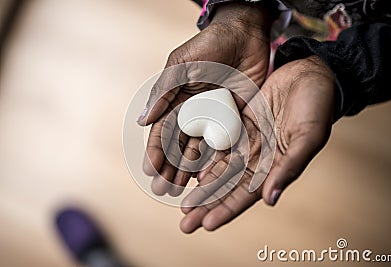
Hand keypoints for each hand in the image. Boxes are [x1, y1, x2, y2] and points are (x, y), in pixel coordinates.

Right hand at [137, 3, 274, 195]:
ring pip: (199, 150)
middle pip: (179, 146)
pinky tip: (208, 177)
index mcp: (177, 100)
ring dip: (189, 170)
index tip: (150, 172)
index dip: (155, 152)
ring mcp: (214, 118)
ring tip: (182, 190)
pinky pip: (224, 143)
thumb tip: (143, 120)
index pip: (163, 131)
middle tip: (164, 190)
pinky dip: (215, 161)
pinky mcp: (234, 119)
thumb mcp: (182, 65)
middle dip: (170, 168)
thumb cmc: (210, 46)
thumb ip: (164, 92)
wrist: (245, 35)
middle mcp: (194, 113)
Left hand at [179, 55, 335, 232]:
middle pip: (228, 186)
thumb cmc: (317, 105)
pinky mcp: (237, 122)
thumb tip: (269, 199)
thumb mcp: (307, 136)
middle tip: (185, 223)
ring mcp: (246, 141)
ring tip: (183, 203)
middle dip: (207, 205)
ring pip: (219, 168)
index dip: (227, 209)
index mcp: (275, 166)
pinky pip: (216, 141)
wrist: (310, 73)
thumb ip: (289, 167)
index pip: (247, 194)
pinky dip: (203, 156)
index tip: (207, 224)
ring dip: (201, 186)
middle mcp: (258, 157)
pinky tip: (187, 169)